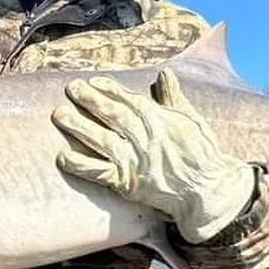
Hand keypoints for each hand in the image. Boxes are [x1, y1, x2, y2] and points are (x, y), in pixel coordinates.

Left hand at [51, 67, 254, 242]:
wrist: (210, 194)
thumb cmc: (202, 155)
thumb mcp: (193, 122)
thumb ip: (174, 98)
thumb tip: (164, 74)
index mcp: (163, 123)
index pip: (133, 102)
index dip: (112, 90)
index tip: (93, 81)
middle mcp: (148, 141)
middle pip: (116, 117)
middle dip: (92, 101)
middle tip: (71, 88)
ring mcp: (136, 162)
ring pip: (104, 141)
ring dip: (80, 128)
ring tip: (59, 114)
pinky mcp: (128, 184)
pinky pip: (100, 173)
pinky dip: (80, 165)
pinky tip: (62, 156)